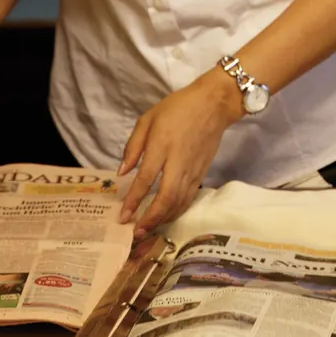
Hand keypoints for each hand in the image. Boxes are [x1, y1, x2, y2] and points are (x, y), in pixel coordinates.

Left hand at [117, 72, 240, 235]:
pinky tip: (167, 217)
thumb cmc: (177, 108)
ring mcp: (192, 168)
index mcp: (162, 145)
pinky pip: (189, 197)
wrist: (213, 104)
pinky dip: (177, 211)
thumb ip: (133, 146)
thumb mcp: (147, 119)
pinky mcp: (202, 172)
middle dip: (151, 218)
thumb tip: (122, 173)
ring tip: (148, 230)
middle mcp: (178, 161)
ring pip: (179, 201)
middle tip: (136, 232)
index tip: (123, 216)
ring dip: (163, 219)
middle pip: (166, 197)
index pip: (146, 179)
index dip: (134, 200)